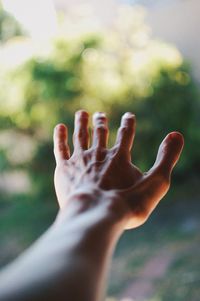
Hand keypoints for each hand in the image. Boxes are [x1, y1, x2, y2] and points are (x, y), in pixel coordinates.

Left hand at [53, 110, 183, 228]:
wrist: (96, 214)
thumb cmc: (128, 202)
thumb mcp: (156, 182)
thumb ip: (167, 158)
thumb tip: (177, 135)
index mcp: (120, 157)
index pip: (126, 134)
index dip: (128, 123)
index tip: (128, 116)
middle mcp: (99, 154)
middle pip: (100, 132)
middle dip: (101, 122)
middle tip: (100, 114)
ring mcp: (80, 160)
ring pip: (81, 135)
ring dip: (82, 123)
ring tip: (82, 113)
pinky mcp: (64, 169)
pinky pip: (61, 148)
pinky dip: (60, 136)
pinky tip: (60, 127)